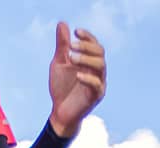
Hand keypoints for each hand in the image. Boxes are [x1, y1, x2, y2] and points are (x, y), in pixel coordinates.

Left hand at [48, 22, 105, 137]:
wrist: (60, 111)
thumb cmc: (61, 87)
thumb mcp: (59, 63)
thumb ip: (62, 46)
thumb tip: (62, 24)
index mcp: (89, 62)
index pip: (94, 45)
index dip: (87, 37)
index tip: (76, 32)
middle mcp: (96, 71)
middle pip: (100, 53)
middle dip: (87, 47)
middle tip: (71, 46)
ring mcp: (98, 83)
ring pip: (101, 66)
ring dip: (87, 59)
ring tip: (71, 58)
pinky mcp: (95, 97)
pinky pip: (97, 85)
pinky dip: (88, 78)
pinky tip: (77, 75)